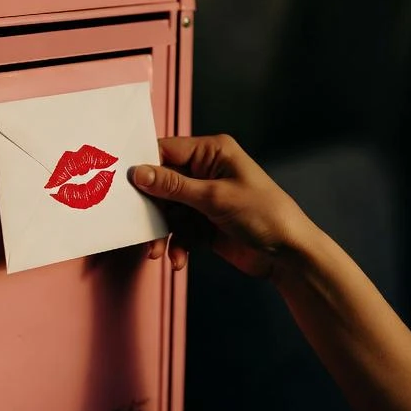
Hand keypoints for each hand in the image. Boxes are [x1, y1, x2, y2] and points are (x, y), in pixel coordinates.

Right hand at [130, 135, 311, 277]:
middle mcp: (205, 172)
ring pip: (167, 211)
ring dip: (161, 232)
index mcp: (212, 152)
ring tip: (156, 251)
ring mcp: (204, 199)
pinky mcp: (204, 224)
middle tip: (137, 224)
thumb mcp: (215, 197)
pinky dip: (176, 245)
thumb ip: (174, 186)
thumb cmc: (263, 214)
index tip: (122, 185)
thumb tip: (138, 172)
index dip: (144, 166)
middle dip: (151, 207)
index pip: (166, 150)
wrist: (289, 255)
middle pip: (161, 183)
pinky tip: (178, 260)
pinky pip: (178, 231)